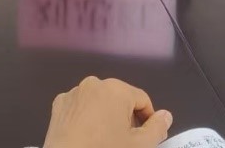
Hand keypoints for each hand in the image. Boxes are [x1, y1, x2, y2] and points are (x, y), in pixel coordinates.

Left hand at [43, 76, 172, 147]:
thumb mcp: (140, 145)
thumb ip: (157, 129)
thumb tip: (165, 115)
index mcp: (115, 89)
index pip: (142, 100)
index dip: (149, 120)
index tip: (146, 138)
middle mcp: (93, 84)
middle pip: (120, 99)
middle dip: (127, 118)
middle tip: (126, 141)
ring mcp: (73, 93)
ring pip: (99, 102)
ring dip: (107, 117)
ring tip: (106, 140)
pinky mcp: (58, 104)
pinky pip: (81, 107)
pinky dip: (87, 118)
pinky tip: (87, 137)